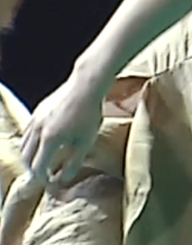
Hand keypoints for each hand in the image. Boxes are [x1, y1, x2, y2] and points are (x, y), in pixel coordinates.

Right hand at [16, 77, 105, 196]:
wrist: (86, 85)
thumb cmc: (89, 113)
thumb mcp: (86, 141)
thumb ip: (74, 162)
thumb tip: (62, 179)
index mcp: (49, 140)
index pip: (38, 168)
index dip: (43, 179)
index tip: (51, 183)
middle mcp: (37, 131)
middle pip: (26, 158)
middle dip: (34, 169)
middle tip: (44, 174)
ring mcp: (35, 119)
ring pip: (24, 145)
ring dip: (30, 156)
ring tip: (43, 160)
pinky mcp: (37, 111)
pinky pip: (27, 132)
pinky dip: (31, 142)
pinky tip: (43, 142)